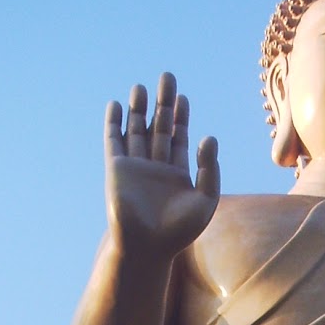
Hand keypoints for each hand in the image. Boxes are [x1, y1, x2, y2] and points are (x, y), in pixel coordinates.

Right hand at [105, 72, 219, 260]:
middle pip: (159, 127)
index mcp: (178, 174)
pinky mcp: (117, 170)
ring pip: (137, 130)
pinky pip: (114, 141)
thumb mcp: (205, 200)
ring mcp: (136, 167)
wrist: (148, 247)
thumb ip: (210, 170)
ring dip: (139, 109)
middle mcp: (156, 168)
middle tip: (167, 77)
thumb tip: (210, 137)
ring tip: (142, 86)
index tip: (183, 98)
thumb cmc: (179, 232)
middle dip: (163, 103)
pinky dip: (114, 123)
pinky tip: (117, 105)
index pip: (179, 138)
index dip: (181, 117)